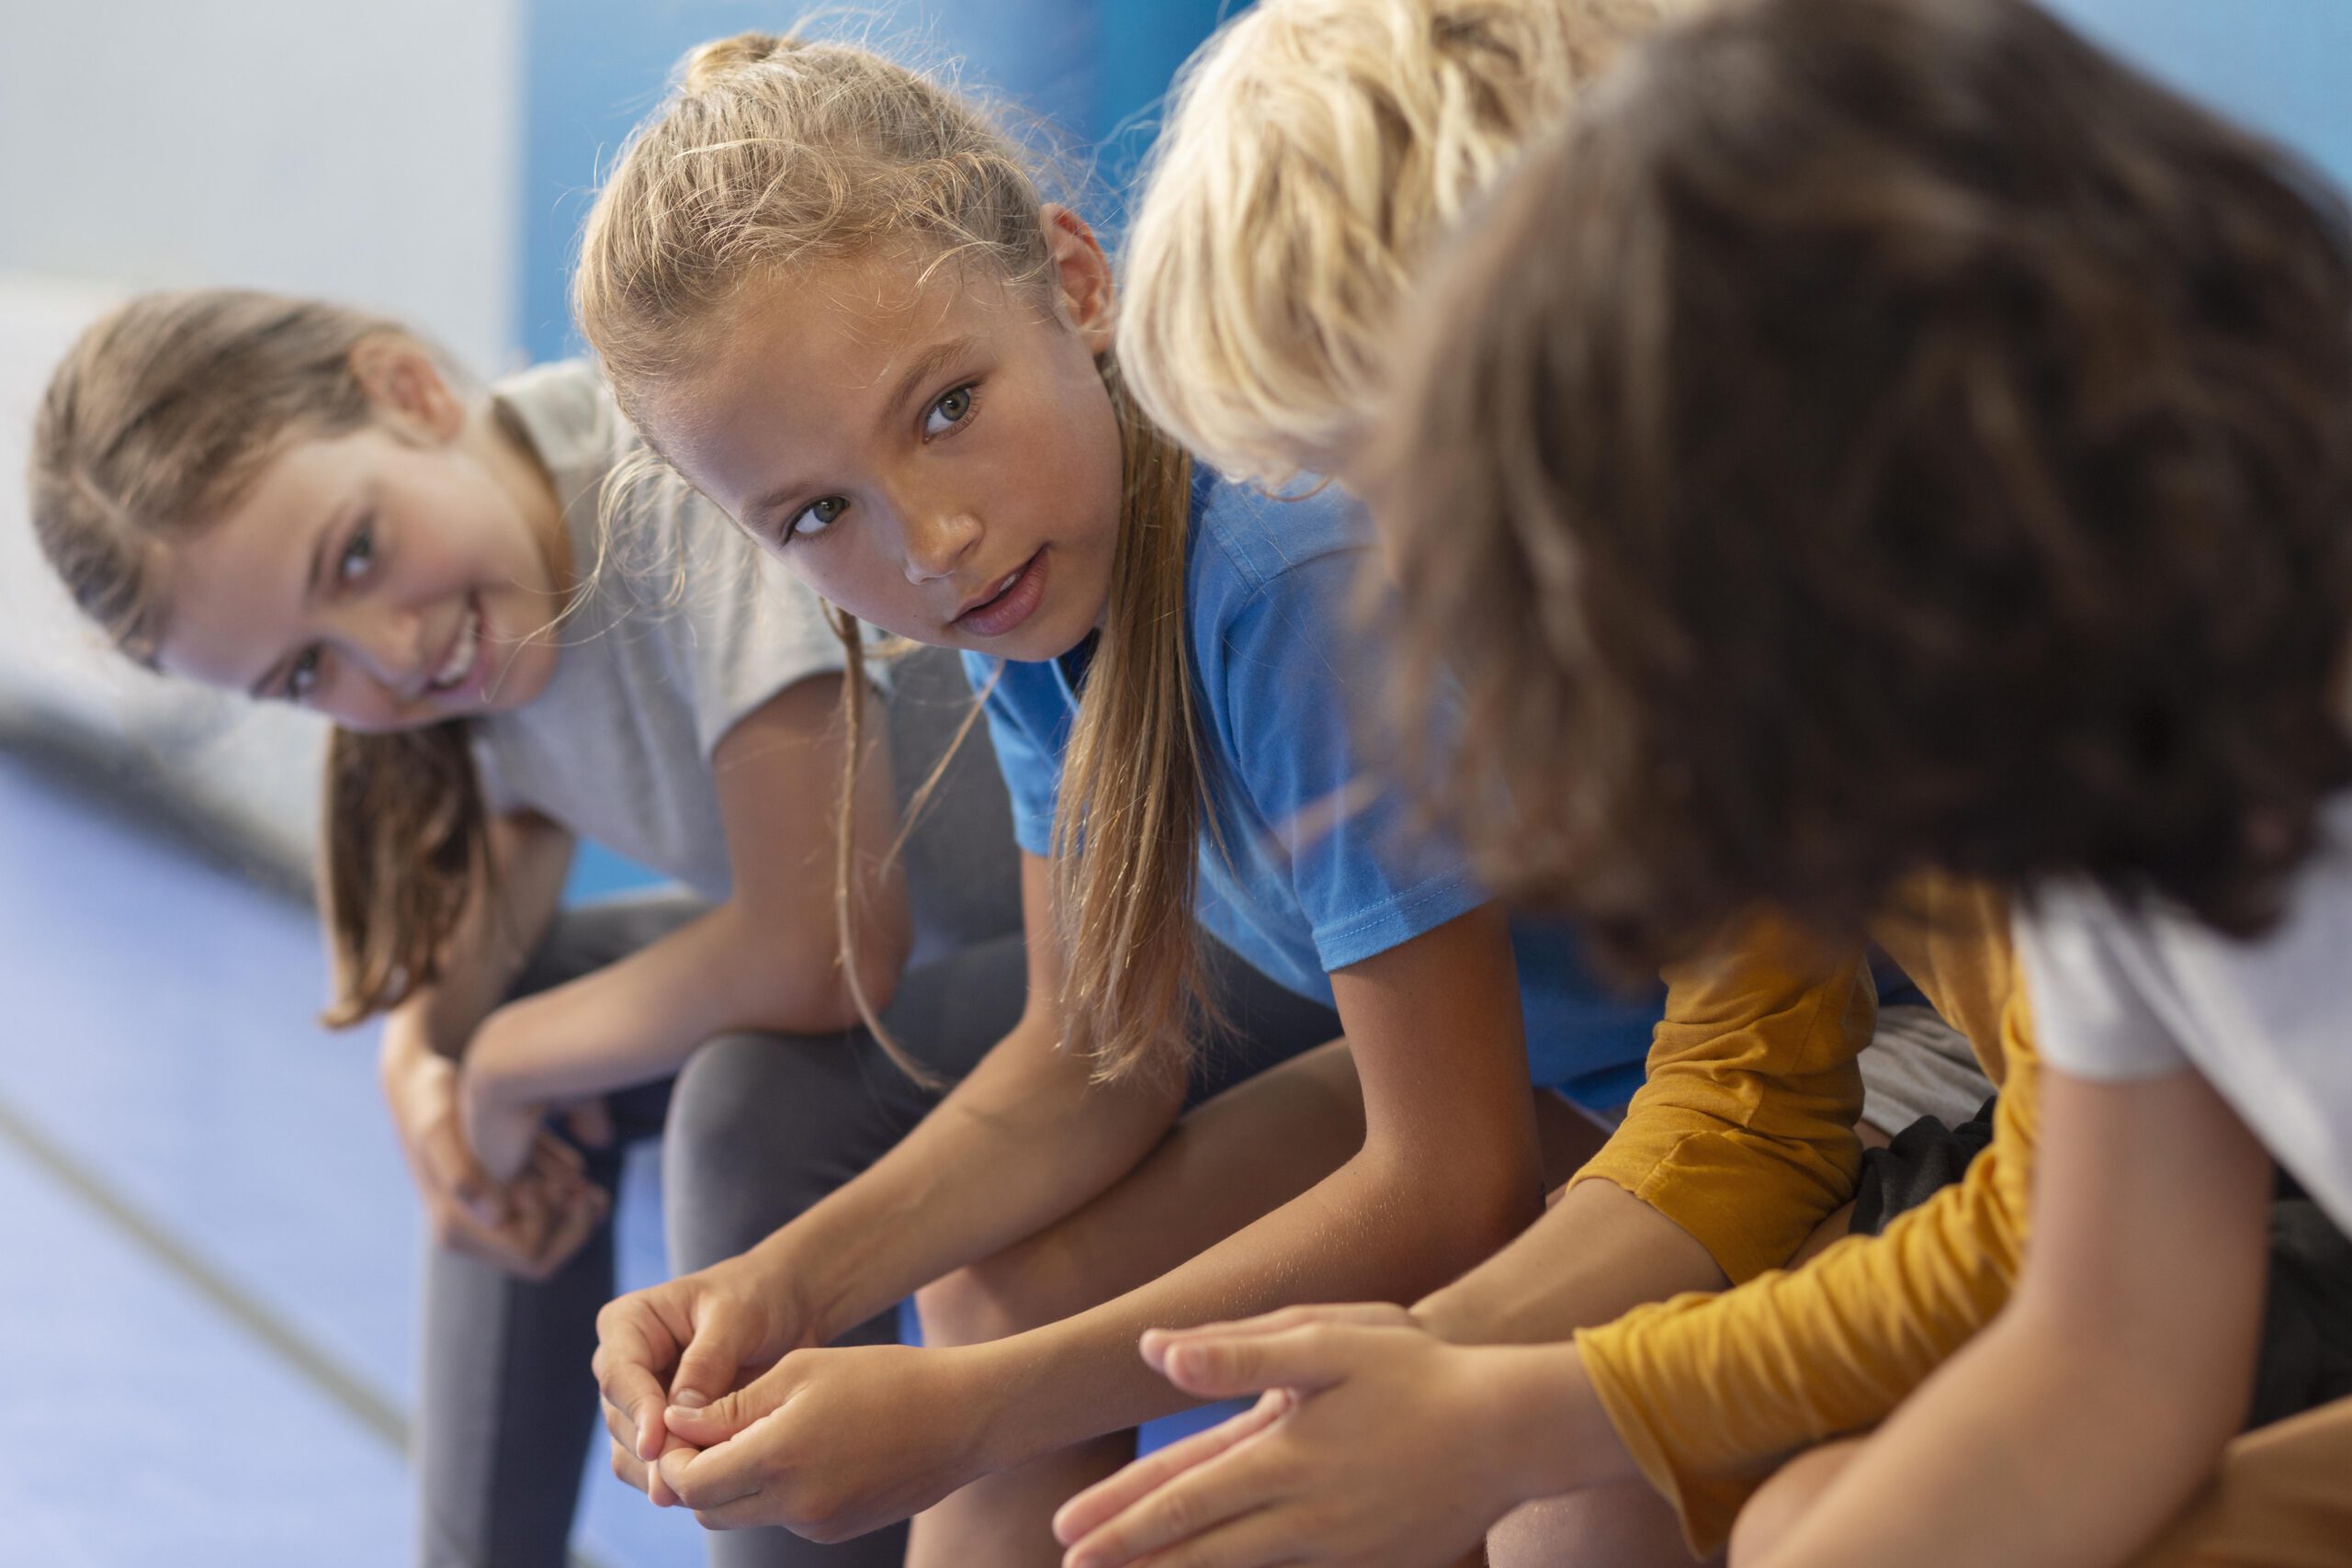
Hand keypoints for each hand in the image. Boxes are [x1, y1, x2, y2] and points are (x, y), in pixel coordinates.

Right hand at [379, 1029, 607, 1280]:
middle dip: (573, 1225)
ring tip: (590, 1184)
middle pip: (544, 1256)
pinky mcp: (497, 1199)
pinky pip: (542, 1217)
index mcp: (457, 1228)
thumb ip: (461, 1172)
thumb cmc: (431, 1102)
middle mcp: (470, 1233)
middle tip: (588, 1188)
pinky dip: (566, 1199)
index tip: (562, 1187)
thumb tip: (494, 1215)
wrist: (422, 1082)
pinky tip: (579, 1173)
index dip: (557, 1226)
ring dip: (575, 1213)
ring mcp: (484, 1219)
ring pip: (547, 1238)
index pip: (531, 1257)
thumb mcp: (441, 1129)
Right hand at [594, 1248, 809, 1507]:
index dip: (637, 1412)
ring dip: (663, 1473)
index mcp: (629, 1324)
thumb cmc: (759, 1295)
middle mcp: (625, 1365)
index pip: (620, 1374)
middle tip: (687, 1480)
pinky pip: (656, 1467)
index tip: (656, 1445)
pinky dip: (678, 1478)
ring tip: (705, 1488)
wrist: (787, 1308)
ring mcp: (641, 1401)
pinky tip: (711, 1488)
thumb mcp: (737, 1317)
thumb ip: (708, 1362)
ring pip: (633, 1452)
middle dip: (653, 1453)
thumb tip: (680, 1416)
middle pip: (622, 1420)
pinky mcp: (662, 1429)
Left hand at [647, 1342, 993, 1539]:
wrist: (962, 1418)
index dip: (673, 1457)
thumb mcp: (802, 1369)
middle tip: (706, 1430)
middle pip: (707, 1510)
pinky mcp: (835, 1531)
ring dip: (733, 1484)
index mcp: (779, 1458)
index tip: (679, 1424)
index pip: (690, 1482)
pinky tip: (803, 1448)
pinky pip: (781, 1516)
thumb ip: (732, 1403)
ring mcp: (816, 1525)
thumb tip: (676, 1422)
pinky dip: (773, 1490)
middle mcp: (793, 1505)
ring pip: (743, 1516)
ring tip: (757, 1432)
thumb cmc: (883, 1378)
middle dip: (695, 1474)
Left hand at [1054, 1303, 1571, 1567]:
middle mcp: (1303, 1516)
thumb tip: (1157, 1351)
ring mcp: (1339, 1552)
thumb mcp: (1327, 1340)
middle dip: (1133, 1563)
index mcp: (1283, 1456)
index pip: (1183, 1495)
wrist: (1512, 1430)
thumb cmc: (1417, 1373)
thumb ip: (1239, 1350)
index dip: (1123, 1518)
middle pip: (1200, 1549)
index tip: (1069, 1535)